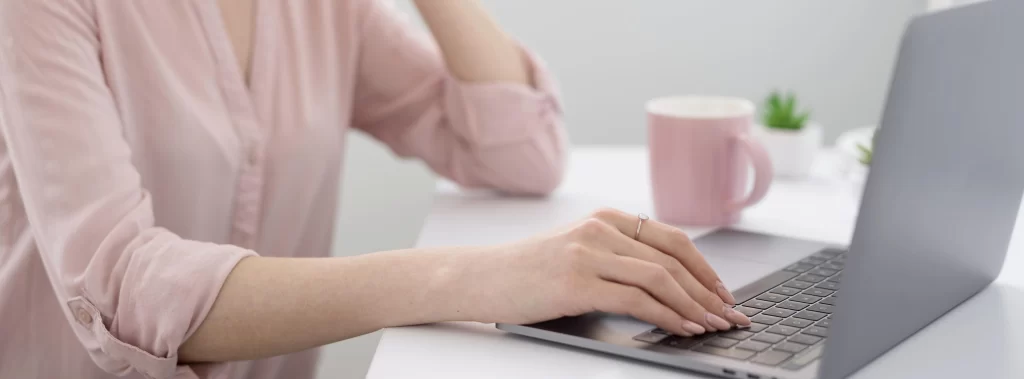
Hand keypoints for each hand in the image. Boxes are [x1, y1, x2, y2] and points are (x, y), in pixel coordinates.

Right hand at [464, 208, 750, 335]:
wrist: (477, 278)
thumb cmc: (526, 271)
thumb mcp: (575, 250)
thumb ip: (616, 255)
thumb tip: (670, 284)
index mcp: (605, 218)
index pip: (673, 239)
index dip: (705, 268)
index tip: (724, 293)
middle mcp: (600, 229)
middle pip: (673, 259)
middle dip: (709, 291)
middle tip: (731, 315)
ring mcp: (588, 254)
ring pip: (660, 279)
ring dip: (695, 307)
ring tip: (713, 326)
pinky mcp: (576, 282)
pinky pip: (636, 300)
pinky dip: (667, 317)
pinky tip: (682, 329)